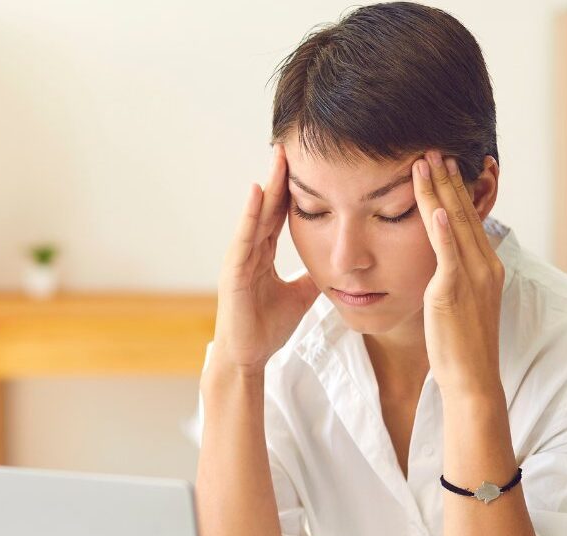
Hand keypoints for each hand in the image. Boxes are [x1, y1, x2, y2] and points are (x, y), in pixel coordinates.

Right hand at [212, 144, 320, 376]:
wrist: (248, 357)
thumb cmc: (266, 328)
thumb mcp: (300, 296)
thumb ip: (312, 277)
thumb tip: (333, 263)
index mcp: (264, 256)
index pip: (279, 215)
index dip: (292, 190)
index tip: (305, 163)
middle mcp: (250, 252)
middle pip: (267, 208)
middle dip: (279, 178)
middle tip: (289, 145)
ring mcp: (239, 260)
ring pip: (256, 217)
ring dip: (266, 187)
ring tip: (277, 158)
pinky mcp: (233, 273)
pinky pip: (244, 238)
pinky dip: (251, 215)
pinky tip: (259, 193)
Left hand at [411, 150, 504, 397]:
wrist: (472, 378)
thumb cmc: (461, 346)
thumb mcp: (460, 303)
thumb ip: (454, 277)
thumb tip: (442, 262)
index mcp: (487, 267)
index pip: (470, 218)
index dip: (456, 189)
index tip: (444, 165)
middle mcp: (484, 265)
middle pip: (464, 212)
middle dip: (448, 179)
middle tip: (434, 149)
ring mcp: (471, 277)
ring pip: (455, 223)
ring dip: (440, 191)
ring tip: (427, 162)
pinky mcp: (452, 291)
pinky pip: (448, 253)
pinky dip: (443, 228)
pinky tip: (436, 206)